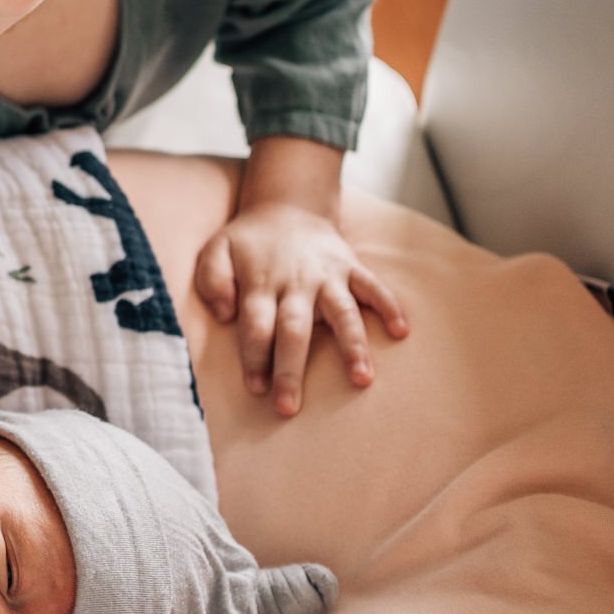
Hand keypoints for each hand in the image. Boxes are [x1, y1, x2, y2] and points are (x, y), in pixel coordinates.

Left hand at [194, 200, 406, 415]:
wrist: (287, 206)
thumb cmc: (248, 242)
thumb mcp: (215, 251)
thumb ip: (212, 280)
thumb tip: (225, 313)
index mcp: (260, 284)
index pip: (256, 326)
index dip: (255, 357)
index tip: (256, 388)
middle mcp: (296, 283)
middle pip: (294, 330)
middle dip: (291, 369)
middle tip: (289, 407)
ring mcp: (327, 275)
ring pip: (342, 312)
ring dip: (353, 345)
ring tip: (361, 379)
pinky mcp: (352, 268)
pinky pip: (374, 287)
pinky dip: (390, 306)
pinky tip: (401, 332)